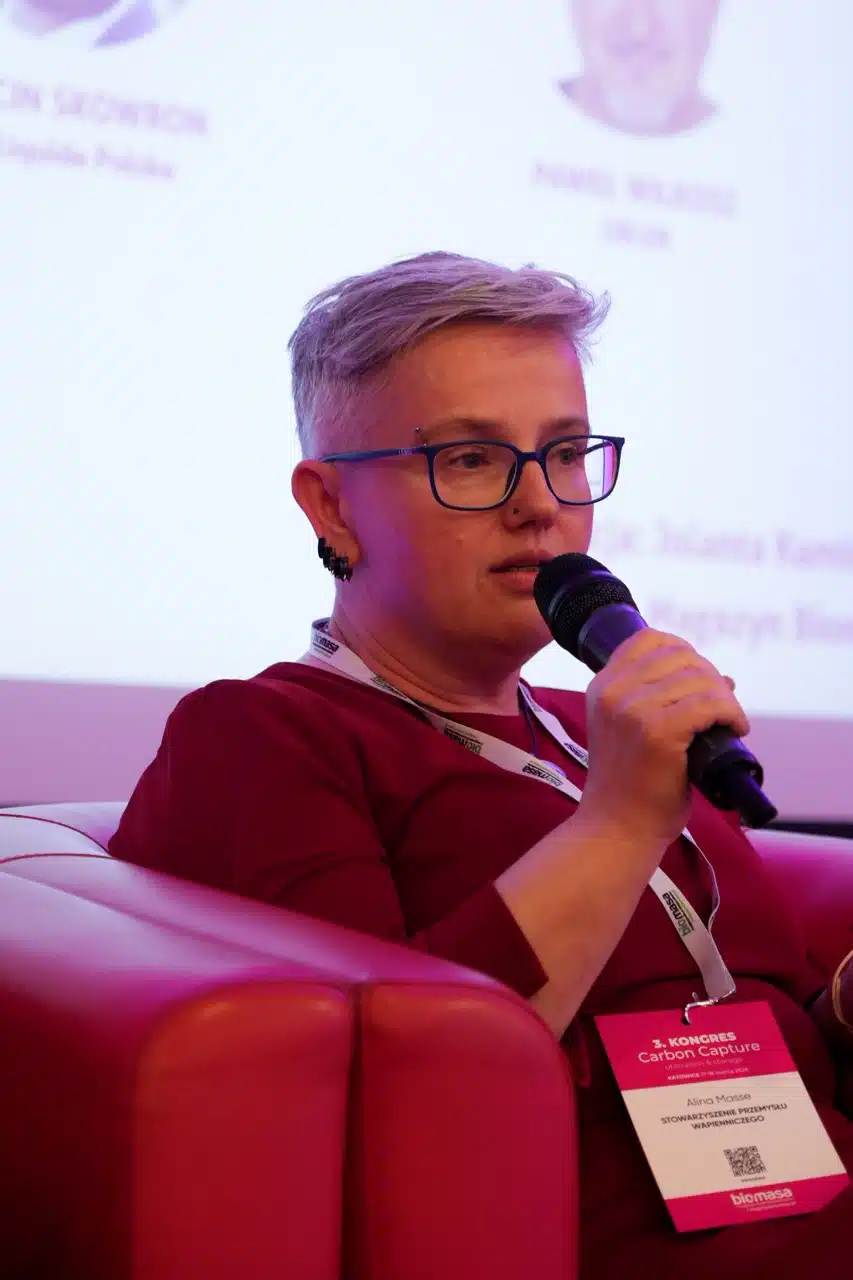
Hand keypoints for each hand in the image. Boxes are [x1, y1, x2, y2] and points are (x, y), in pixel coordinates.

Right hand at [576, 630, 749, 847]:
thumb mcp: (627, 729)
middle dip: (710, 676)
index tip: (701, 679)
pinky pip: (709, 704)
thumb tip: (722, 677)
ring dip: (725, 697)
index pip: (649, 639)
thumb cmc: (629, 785)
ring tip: (730, 721)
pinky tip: (735, 729)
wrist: (616, 828)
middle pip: (680, 654)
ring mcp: (632, 709)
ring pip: (699, 678)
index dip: (685, 652)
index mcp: (602, 685)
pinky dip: (731, 713)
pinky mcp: (657, 731)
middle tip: (721, 707)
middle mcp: (613, 691)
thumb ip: (658, 698)